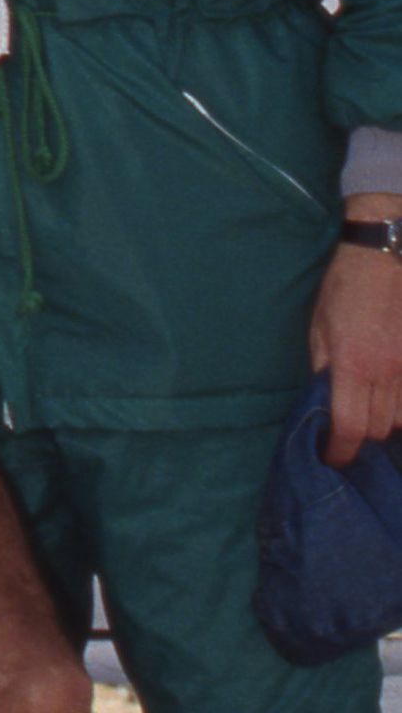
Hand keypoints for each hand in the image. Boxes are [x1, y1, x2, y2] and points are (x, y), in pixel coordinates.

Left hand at [309, 221, 401, 464]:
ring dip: (386, 422)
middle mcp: (386, 372)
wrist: (385, 255)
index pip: (350, 427)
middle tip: (348, 428)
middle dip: (361, 436)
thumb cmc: (344, 287)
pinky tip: (393, 397)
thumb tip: (323, 401)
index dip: (340, 450)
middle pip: (378, 429)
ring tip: (371, 410)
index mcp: (352, 364)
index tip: (332, 456)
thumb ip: (322, 367)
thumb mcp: (318, 326)